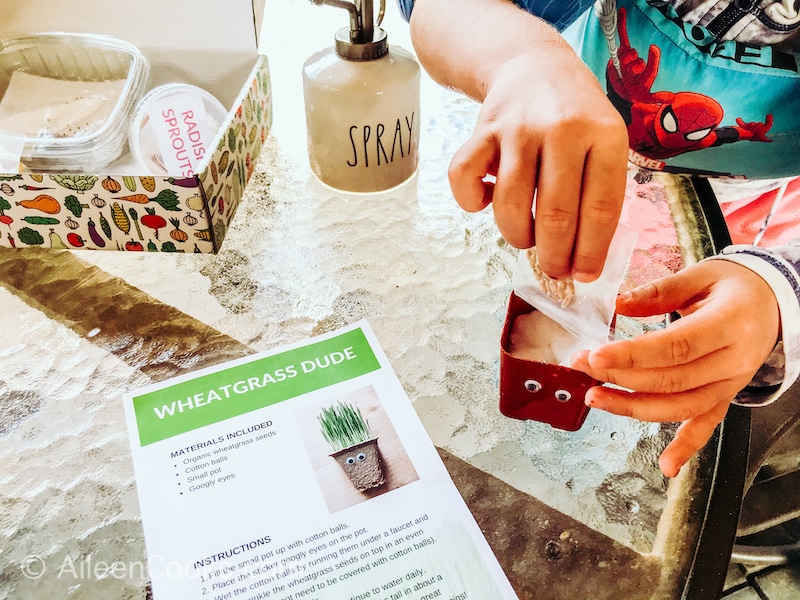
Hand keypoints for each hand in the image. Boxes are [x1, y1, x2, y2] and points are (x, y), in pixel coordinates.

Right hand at [447, 51, 628, 281]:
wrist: (534, 65)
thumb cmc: (575, 116)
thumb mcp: (605, 141)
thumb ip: (600, 192)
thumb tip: (584, 261)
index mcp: (604, 135)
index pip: (600, 209)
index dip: (590, 252)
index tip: (584, 275)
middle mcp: (562, 129)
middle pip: (555, 214)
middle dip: (553, 256)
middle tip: (553, 270)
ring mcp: (518, 129)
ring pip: (511, 205)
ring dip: (517, 236)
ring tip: (525, 238)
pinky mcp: (482, 130)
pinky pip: (465, 179)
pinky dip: (472, 202)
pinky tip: (487, 202)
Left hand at [570, 260, 779, 477]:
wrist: (774, 302)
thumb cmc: (734, 285)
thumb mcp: (700, 275)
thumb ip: (659, 291)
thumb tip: (617, 304)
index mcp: (730, 324)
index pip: (676, 346)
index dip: (633, 355)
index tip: (595, 356)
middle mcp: (734, 361)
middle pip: (672, 379)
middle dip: (620, 376)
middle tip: (581, 365)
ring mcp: (731, 384)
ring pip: (680, 406)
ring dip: (633, 407)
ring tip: (595, 397)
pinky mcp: (726, 397)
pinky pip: (706, 426)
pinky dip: (687, 447)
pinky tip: (666, 466)